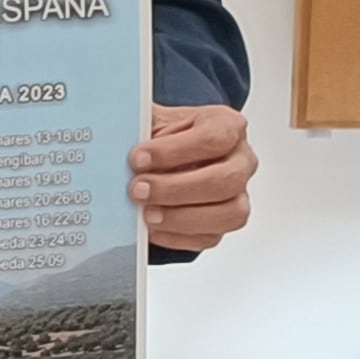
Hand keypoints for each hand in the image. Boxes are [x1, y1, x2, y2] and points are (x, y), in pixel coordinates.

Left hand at [133, 103, 256, 252]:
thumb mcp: (153, 121)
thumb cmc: (165, 137)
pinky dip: (178, 236)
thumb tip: (118, 140)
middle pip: (224, 180)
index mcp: (228, 126)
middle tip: (138, 189)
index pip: (213, 138)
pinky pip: (211, 237)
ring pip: (228, 213)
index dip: (174, 151)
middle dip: (175, 189)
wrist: (166, 156)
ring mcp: (238, 193)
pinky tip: (153, 228)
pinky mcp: (225, 221)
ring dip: (181, 217)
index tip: (138, 158)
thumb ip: (142, 129)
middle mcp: (241, 160)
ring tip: (147, 213)